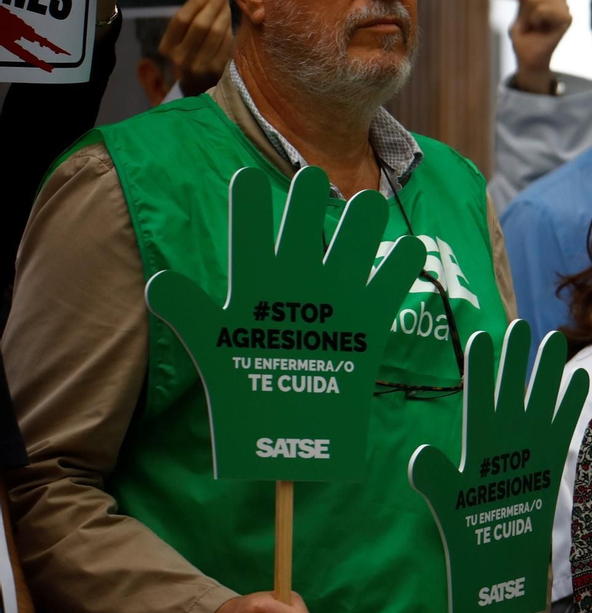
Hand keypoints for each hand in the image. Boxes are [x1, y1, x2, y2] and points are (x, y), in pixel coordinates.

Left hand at [144, 166, 423, 481]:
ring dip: (361, 225)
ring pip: (352, 248)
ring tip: (366, 205)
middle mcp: (297, 282)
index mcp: (256, 285)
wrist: (288, 432)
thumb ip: (191, 313)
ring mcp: (335, 299)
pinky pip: (388, 288)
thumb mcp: (214, 349)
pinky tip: (411, 251)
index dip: (249, 208)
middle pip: (305, 230)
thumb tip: (159, 284)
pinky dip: (402, 269)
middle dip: (308, 205)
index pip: (250, 237)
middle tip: (311, 180)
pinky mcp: (366, 322)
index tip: (246, 180)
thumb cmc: (244, 389)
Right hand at [162, 0, 233, 95]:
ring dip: (223, 13)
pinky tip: (230, 18)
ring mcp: (201, 66)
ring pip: (216, 33)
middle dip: (212, 5)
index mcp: (168, 47)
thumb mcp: (180, 40)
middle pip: (200, 25)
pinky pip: (226, 42)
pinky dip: (229, 27)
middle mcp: (182, 58)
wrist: (198, 87)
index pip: (181, 20)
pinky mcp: (218, 70)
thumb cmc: (189, 55)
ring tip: (226, 1)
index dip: (196, 2)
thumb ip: (190, 20)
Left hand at [409, 323, 588, 612]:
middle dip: (515, 359)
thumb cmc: (468, 533)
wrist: (499, 561)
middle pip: (511, 390)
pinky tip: (577, 380)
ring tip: (552, 339)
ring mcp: (530, 448)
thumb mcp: (447, 504)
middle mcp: (505, 439)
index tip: (480, 338)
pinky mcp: (550, 461)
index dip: (481, 370)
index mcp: (478, 443)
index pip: (479, 398)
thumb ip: (436, 478)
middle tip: (520, 326)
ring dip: (545, 372)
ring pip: (539, 400)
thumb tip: (421, 455)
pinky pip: (561, 426)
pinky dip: (569, 404)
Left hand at [508, 0, 570, 93]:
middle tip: (525, 17)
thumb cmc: (524, 33)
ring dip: (526, 14)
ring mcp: (564, 7)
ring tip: (532, 26)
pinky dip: (533, 20)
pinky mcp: (566, 19)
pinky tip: (539, 29)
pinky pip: (541, 10)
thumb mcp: (520, 7)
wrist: (528, 56)